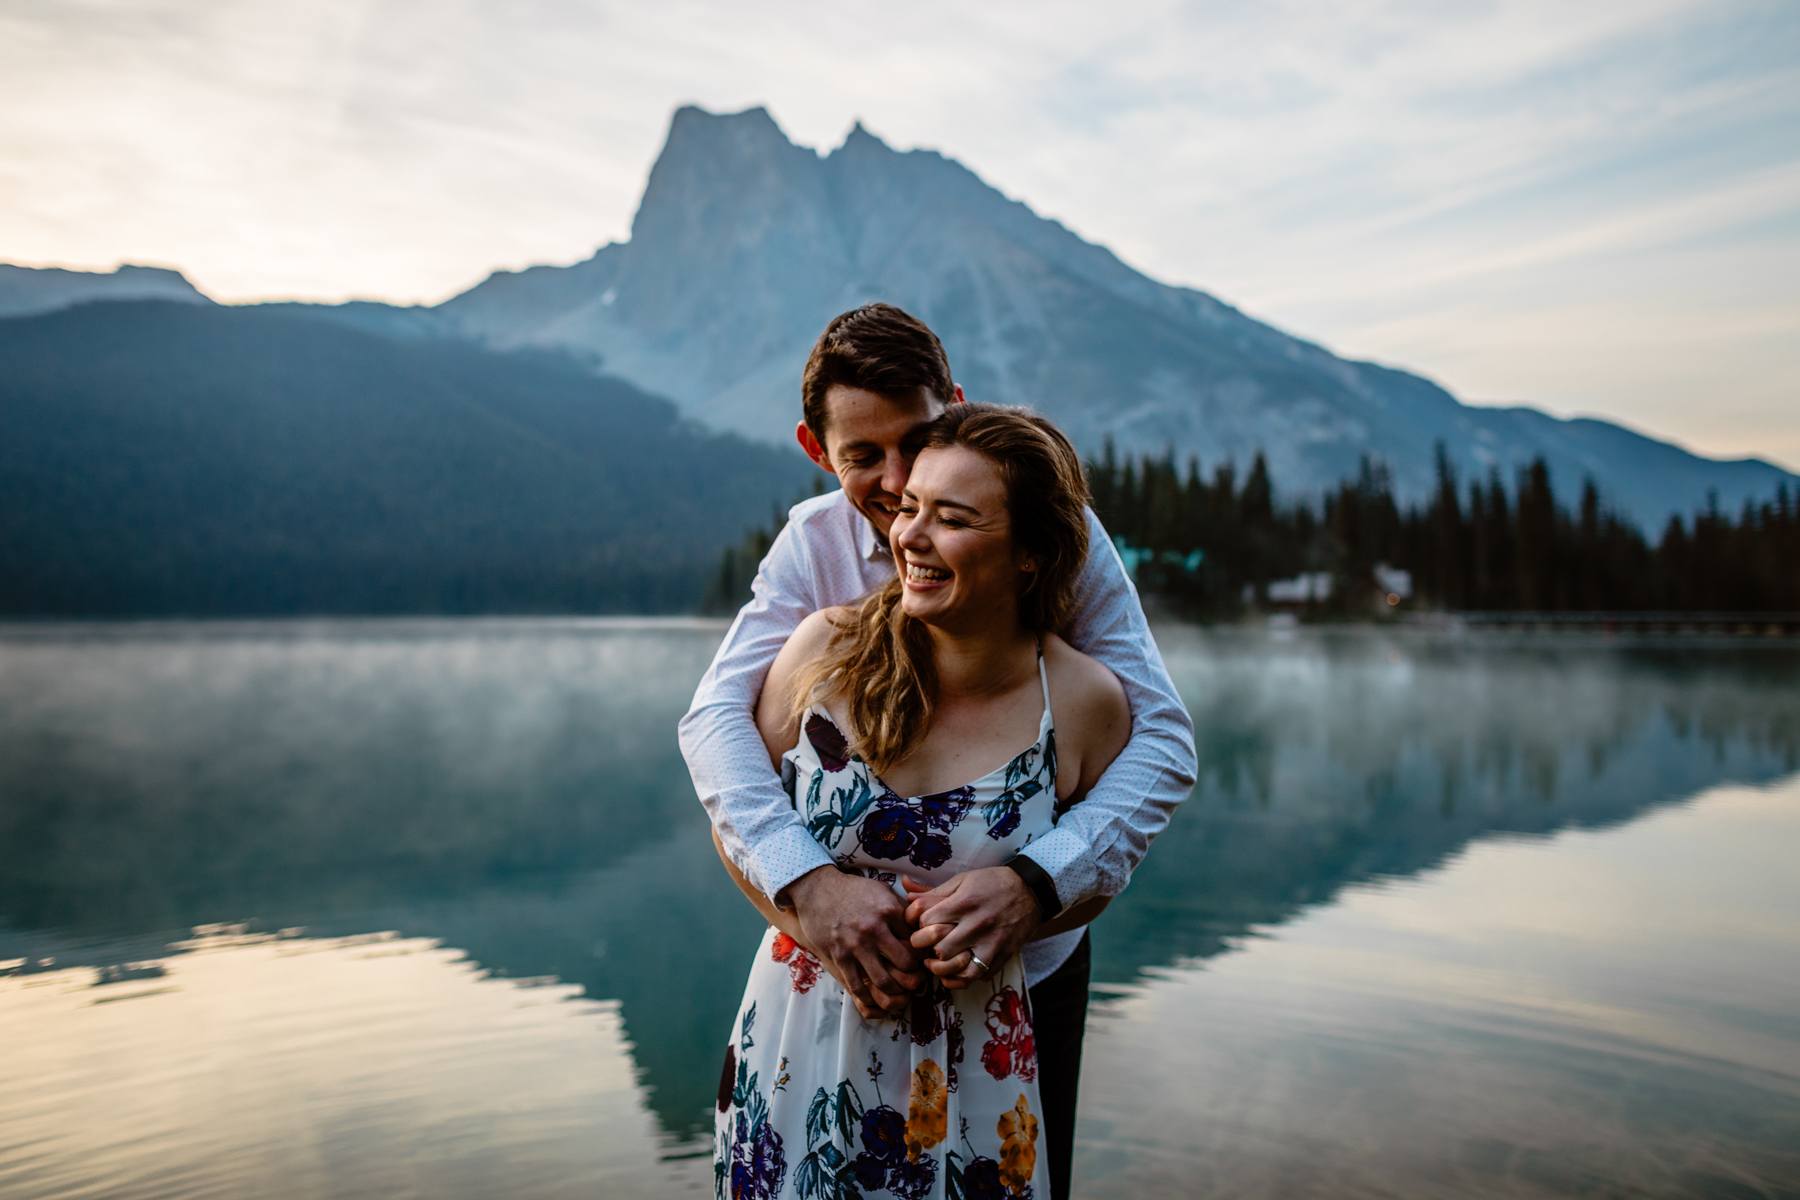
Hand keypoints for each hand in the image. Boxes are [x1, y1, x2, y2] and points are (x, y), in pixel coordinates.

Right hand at [788, 866, 924, 1016]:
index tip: (922, 960)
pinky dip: (868, 997)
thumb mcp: (883, 890)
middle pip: (905, 964)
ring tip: (898, 992)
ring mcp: (855, 945)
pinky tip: (874, 997)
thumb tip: (922, 926)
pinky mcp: (838, 956)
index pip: (916, 941)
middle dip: (913, 975)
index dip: (922, 954)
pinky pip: (857, 985)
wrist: (818, 890)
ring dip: (894, 991)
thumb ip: (903, 908)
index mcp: (889, 911)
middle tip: (915, 980)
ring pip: (883, 981)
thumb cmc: (855, 890)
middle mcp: (874, 929)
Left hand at [903, 868, 1040, 990]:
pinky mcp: (1000, 957)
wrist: (1030, 892)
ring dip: (940, 967)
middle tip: (924, 944)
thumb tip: (905, 888)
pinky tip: (952, 972)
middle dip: (925, 948)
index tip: (919, 924)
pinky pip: (975, 977)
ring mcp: (990, 944)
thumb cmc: (992, 883)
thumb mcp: (963, 880)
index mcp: (964, 903)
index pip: (927, 921)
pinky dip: (960, 978)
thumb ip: (934, 890)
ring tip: (935, 960)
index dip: (917, 924)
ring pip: (956, 968)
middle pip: (939, 948)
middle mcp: (977, 925)